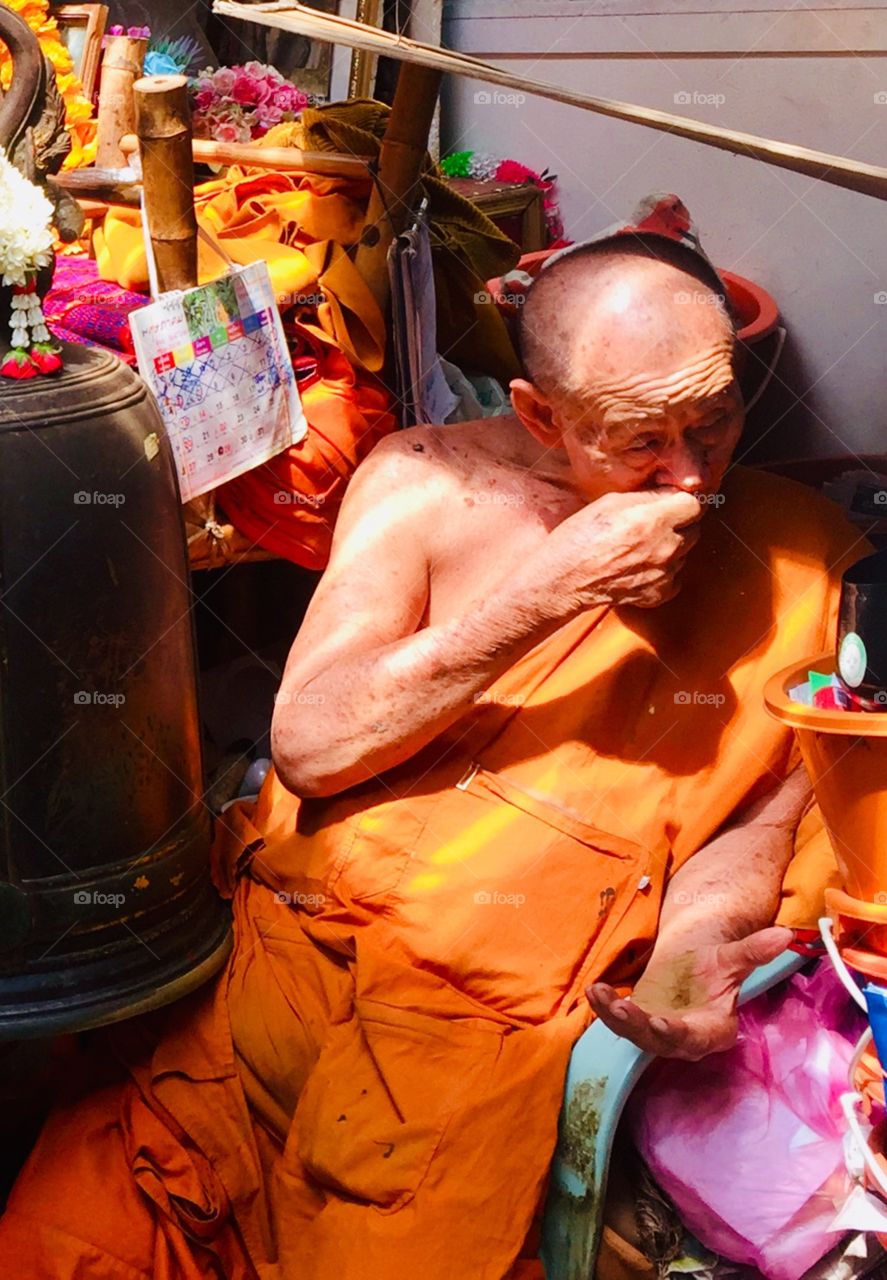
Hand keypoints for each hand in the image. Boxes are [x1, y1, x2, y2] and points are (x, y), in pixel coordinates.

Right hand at [540, 488, 702, 610]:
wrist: (565, 579)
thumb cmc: (580, 539)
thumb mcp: (610, 502)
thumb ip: (646, 497)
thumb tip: (668, 493)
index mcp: (655, 519)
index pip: (695, 505)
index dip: (682, 502)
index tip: (672, 504)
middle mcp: (666, 547)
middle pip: (693, 528)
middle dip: (677, 524)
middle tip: (652, 524)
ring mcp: (665, 573)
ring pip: (684, 553)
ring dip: (670, 548)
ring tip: (641, 547)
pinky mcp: (660, 593)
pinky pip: (675, 576)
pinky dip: (663, 572)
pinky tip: (641, 566)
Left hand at [585, 925, 791, 1059]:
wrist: (693, 967)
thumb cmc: (715, 965)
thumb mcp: (732, 956)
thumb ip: (754, 951)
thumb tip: (786, 935)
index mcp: (713, 1028)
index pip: (698, 1038)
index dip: (680, 1035)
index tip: (662, 1023)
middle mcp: (684, 1038)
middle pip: (661, 1042)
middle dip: (640, 1027)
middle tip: (623, 1008)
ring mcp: (657, 1035)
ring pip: (635, 1034)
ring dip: (615, 1018)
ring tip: (600, 994)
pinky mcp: (637, 1025)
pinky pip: (619, 1022)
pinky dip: (604, 1008)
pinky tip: (594, 990)